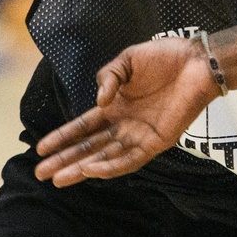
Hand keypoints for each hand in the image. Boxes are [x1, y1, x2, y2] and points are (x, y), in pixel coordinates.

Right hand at [32, 37, 219, 184]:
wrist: (196, 62)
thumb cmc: (164, 58)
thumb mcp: (126, 61)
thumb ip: (108, 77)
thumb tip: (99, 103)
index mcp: (114, 106)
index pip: (82, 127)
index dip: (61, 138)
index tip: (40, 150)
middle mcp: (124, 125)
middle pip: (89, 147)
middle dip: (65, 161)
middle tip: (41, 174)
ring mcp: (140, 135)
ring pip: (106, 158)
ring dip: (83, 168)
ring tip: (60, 178)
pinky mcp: (157, 142)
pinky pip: (131, 159)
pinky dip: (111, 166)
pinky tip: (91, 169)